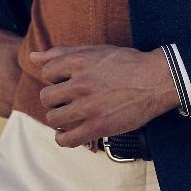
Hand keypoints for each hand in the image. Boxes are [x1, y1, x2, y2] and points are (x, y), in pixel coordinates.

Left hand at [32, 45, 179, 147]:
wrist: (156, 80)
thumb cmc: (127, 63)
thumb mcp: (95, 50)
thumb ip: (62, 52)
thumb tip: (33, 57)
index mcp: (80, 61)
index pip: (47, 72)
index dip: (56, 77)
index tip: (66, 81)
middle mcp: (81, 84)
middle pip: (47, 97)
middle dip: (55, 98)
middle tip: (68, 99)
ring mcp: (89, 107)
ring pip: (53, 118)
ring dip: (59, 117)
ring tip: (70, 114)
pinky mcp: (98, 127)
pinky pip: (67, 140)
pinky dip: (62, 139)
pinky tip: (67, 134)